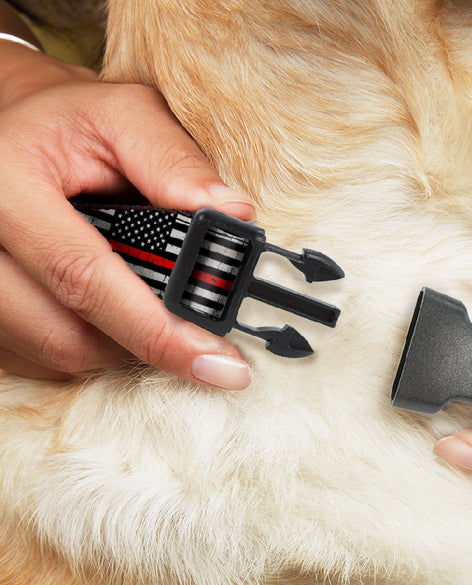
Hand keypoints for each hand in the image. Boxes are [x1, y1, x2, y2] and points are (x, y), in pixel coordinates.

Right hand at [0, 41, 254, 387]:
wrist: (13, 134)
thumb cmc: (69, 123)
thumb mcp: (123, 117)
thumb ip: (175, 161)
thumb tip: (233, 214)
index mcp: (5, 186)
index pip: (84, 278)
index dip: (157, 331)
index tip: (219, 364)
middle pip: (68, 335)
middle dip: (146, 342)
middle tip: (202, 339)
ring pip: (58, 352)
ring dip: (121, 344)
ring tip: (154, 306)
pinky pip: (42, 356)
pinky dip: (93, 343)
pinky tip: (114, 311)